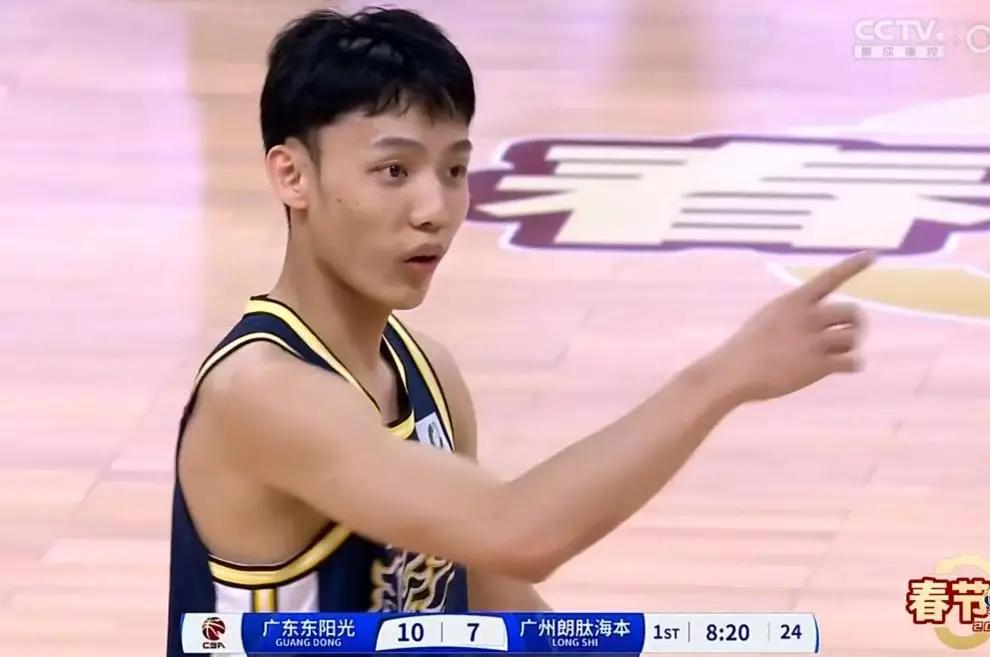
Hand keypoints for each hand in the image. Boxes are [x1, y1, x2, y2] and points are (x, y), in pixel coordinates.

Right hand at [715, 251, 874, 401]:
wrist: (733, 372)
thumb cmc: (746, 348)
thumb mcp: (768, 317)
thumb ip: (794, 314)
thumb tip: (822, 322)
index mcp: (793, 301)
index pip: (830, 277)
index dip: (853, 265)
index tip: (874, 254)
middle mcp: (806, 316)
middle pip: (853, 311)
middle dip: (855, 324)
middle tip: (849, 335)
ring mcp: (812, 340)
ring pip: (853, 337)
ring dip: (849, 347)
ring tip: (836, 355)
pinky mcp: (817, 365)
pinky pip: (852, 362)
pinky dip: (853, 365)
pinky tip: (845, 368)